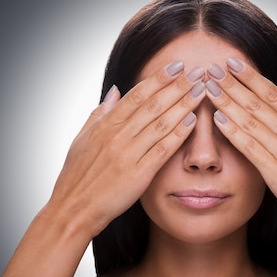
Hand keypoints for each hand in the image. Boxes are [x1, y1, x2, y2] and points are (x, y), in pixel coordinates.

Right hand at [45, 62, 205, 239]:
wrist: (73, 209)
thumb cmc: (77, 176)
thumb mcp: (82, 138)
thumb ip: (100, 113)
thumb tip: (115, 90)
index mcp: (104, 125)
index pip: (136, 95)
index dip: (158, 79)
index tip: (177, 66)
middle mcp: (116, 136)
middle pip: (153, 104)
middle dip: (178, 86)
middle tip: (198, 71)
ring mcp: (127, 154)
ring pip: (160, 123)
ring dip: (183, 104)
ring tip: (202, 90)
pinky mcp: (138, 174)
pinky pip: (162, 150)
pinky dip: (178, 133)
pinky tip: (193, 120)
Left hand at [206, 59, 276, 237]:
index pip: (272, 93)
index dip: (250, 77)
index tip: (232, 63)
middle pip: (257, 102)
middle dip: (232, 83)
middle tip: (211, 68)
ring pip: (250, 120)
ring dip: (226, 102)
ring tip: (208, 87)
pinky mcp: (275, 171)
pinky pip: (249, 147)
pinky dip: (232, 132)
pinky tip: (217, 119)